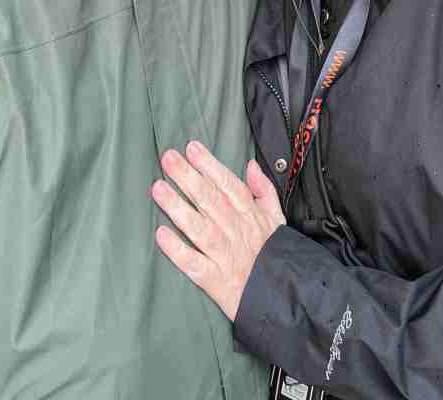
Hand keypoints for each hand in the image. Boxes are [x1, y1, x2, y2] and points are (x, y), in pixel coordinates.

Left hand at [151, 141, 284, 320]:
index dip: (209, 165)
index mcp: (250, 215)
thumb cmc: (277, 255)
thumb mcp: (277, 218)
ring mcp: (223, 254)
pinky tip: (161, 234)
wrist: (285, 296)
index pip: (227, 184)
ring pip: (197, 226)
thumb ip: (264, 189)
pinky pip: (193, 263)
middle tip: (167, 158)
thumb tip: (250, 165)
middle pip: (209, 199)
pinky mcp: (214, 280)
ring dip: (177, 206)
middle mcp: (235, 231)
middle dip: (187, 176)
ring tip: (157, 188)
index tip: (191, 147)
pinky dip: (177, 249)